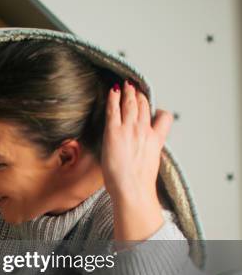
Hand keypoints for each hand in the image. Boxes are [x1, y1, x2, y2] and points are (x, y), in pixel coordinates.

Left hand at [101, 80, 173, 240]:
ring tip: (125, 85)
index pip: (163, 118)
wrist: (133, 189)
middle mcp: (145, 131)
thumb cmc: (138, 184)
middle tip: (134, 86)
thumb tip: (142, 155)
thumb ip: (148, 154)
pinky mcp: (114, 132)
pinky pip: (114, 110)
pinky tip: (112, 92)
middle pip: (144, 106)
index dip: (157, 108)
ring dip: (127, 92)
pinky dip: (113, 98)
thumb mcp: (150, 166)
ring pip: (130, 104)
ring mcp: (130, 130)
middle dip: (139, 94)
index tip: (151, 102)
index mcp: (156, 140)